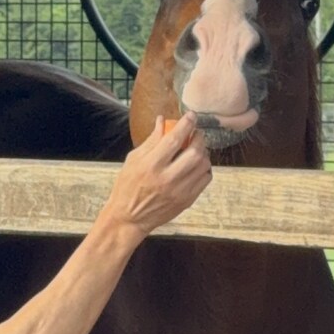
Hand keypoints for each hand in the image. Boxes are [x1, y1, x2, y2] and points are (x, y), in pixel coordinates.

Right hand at [103, 113, 211, 241]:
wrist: (129, 218)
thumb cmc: (127, 186)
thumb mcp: (133, 160)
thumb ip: (151, 140)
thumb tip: (163, 121)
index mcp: (151, 166)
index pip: (174, 139)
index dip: (186, 124)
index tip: (191, 115)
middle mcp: (167, 179)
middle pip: (194, 152)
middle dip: (198, 137)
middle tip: (195, 133)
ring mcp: (179, 191)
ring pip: (203, 165)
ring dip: (203, 152)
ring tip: (195, 149)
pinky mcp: (187, 200)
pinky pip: (205, 179)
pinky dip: (205, 168)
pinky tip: (196, 165)